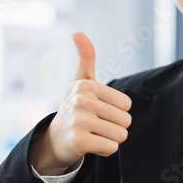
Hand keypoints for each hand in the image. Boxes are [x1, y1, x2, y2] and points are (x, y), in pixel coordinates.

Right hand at [30, 32, 131, 174]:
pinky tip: (89, 145)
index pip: (127, 104)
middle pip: (126, 121)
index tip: (98, 111)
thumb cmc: (74, 108)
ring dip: (110, 139)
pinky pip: (112, 148)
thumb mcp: (80, 82)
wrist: (55, 139)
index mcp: (87, 86)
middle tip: (95, 125)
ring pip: (120, 135)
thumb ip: (85, 58)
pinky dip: (104, 150)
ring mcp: (79, 121)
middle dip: (115, 127)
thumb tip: (78, 32)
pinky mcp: (79, 141)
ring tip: (93, 134)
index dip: (117, 111)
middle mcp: (81, 101)